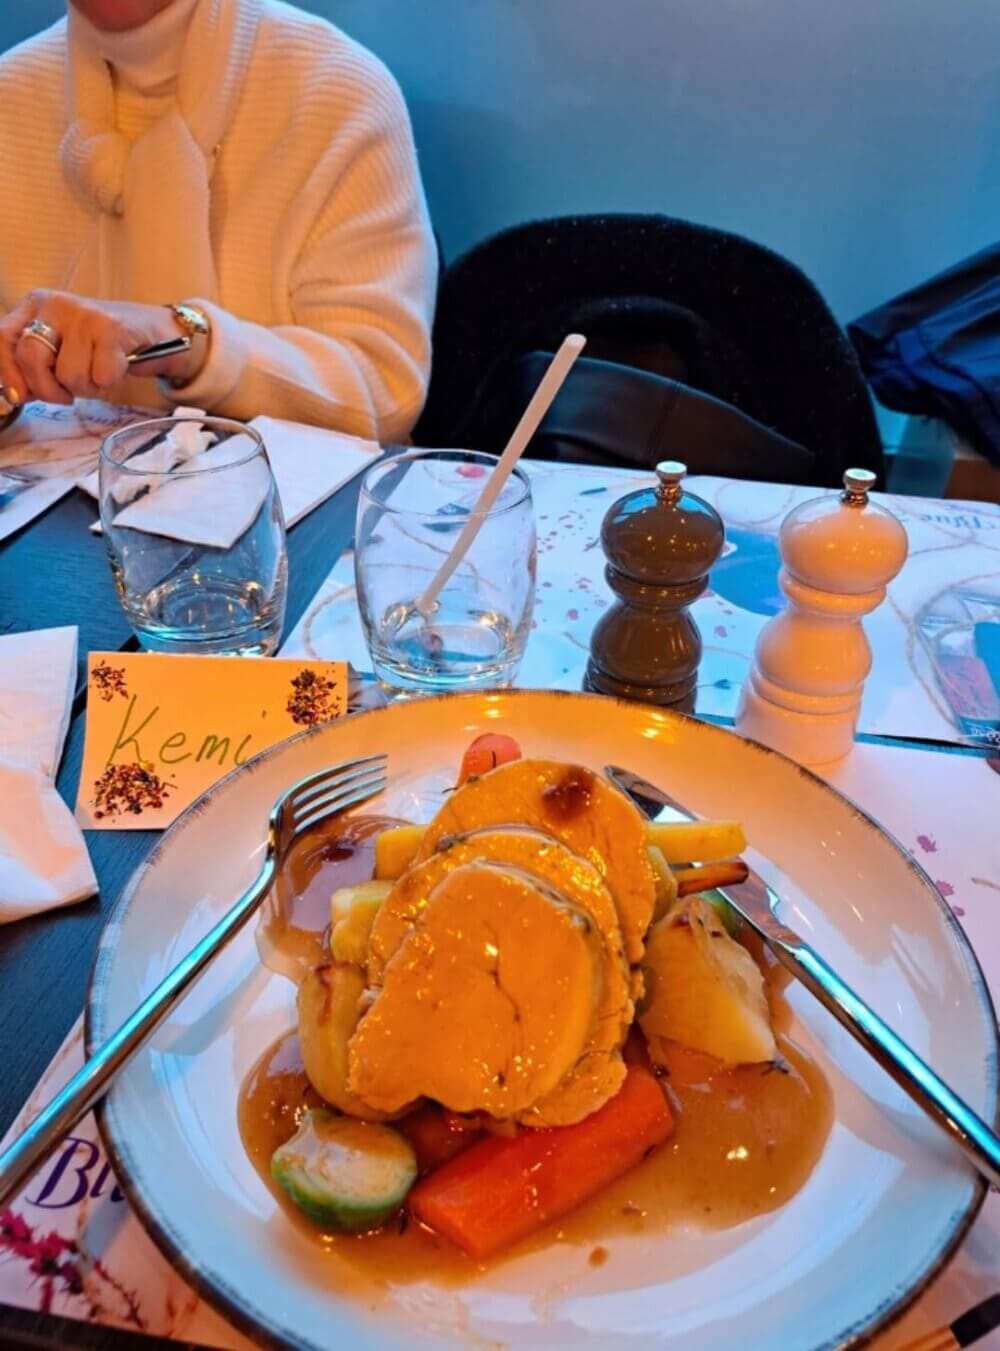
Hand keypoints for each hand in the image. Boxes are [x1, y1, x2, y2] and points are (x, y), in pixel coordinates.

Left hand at [0, 291, 204, 405]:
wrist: (152, 331)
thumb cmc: (101, 346)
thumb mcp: (61, 349)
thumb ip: (34, 368)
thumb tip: (15, 395)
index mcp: (36, 306)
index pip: (2, 339)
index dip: (8, 373)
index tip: (21, 396)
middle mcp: (56, 304)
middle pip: (31, 358)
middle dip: (49, 389)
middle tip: (67, 395)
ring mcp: (84, 314)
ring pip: (68, 375)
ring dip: (86, 389)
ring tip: (97, 375)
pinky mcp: (113, 329)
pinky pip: (100, 377)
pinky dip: (109, 383)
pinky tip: (115, 369)